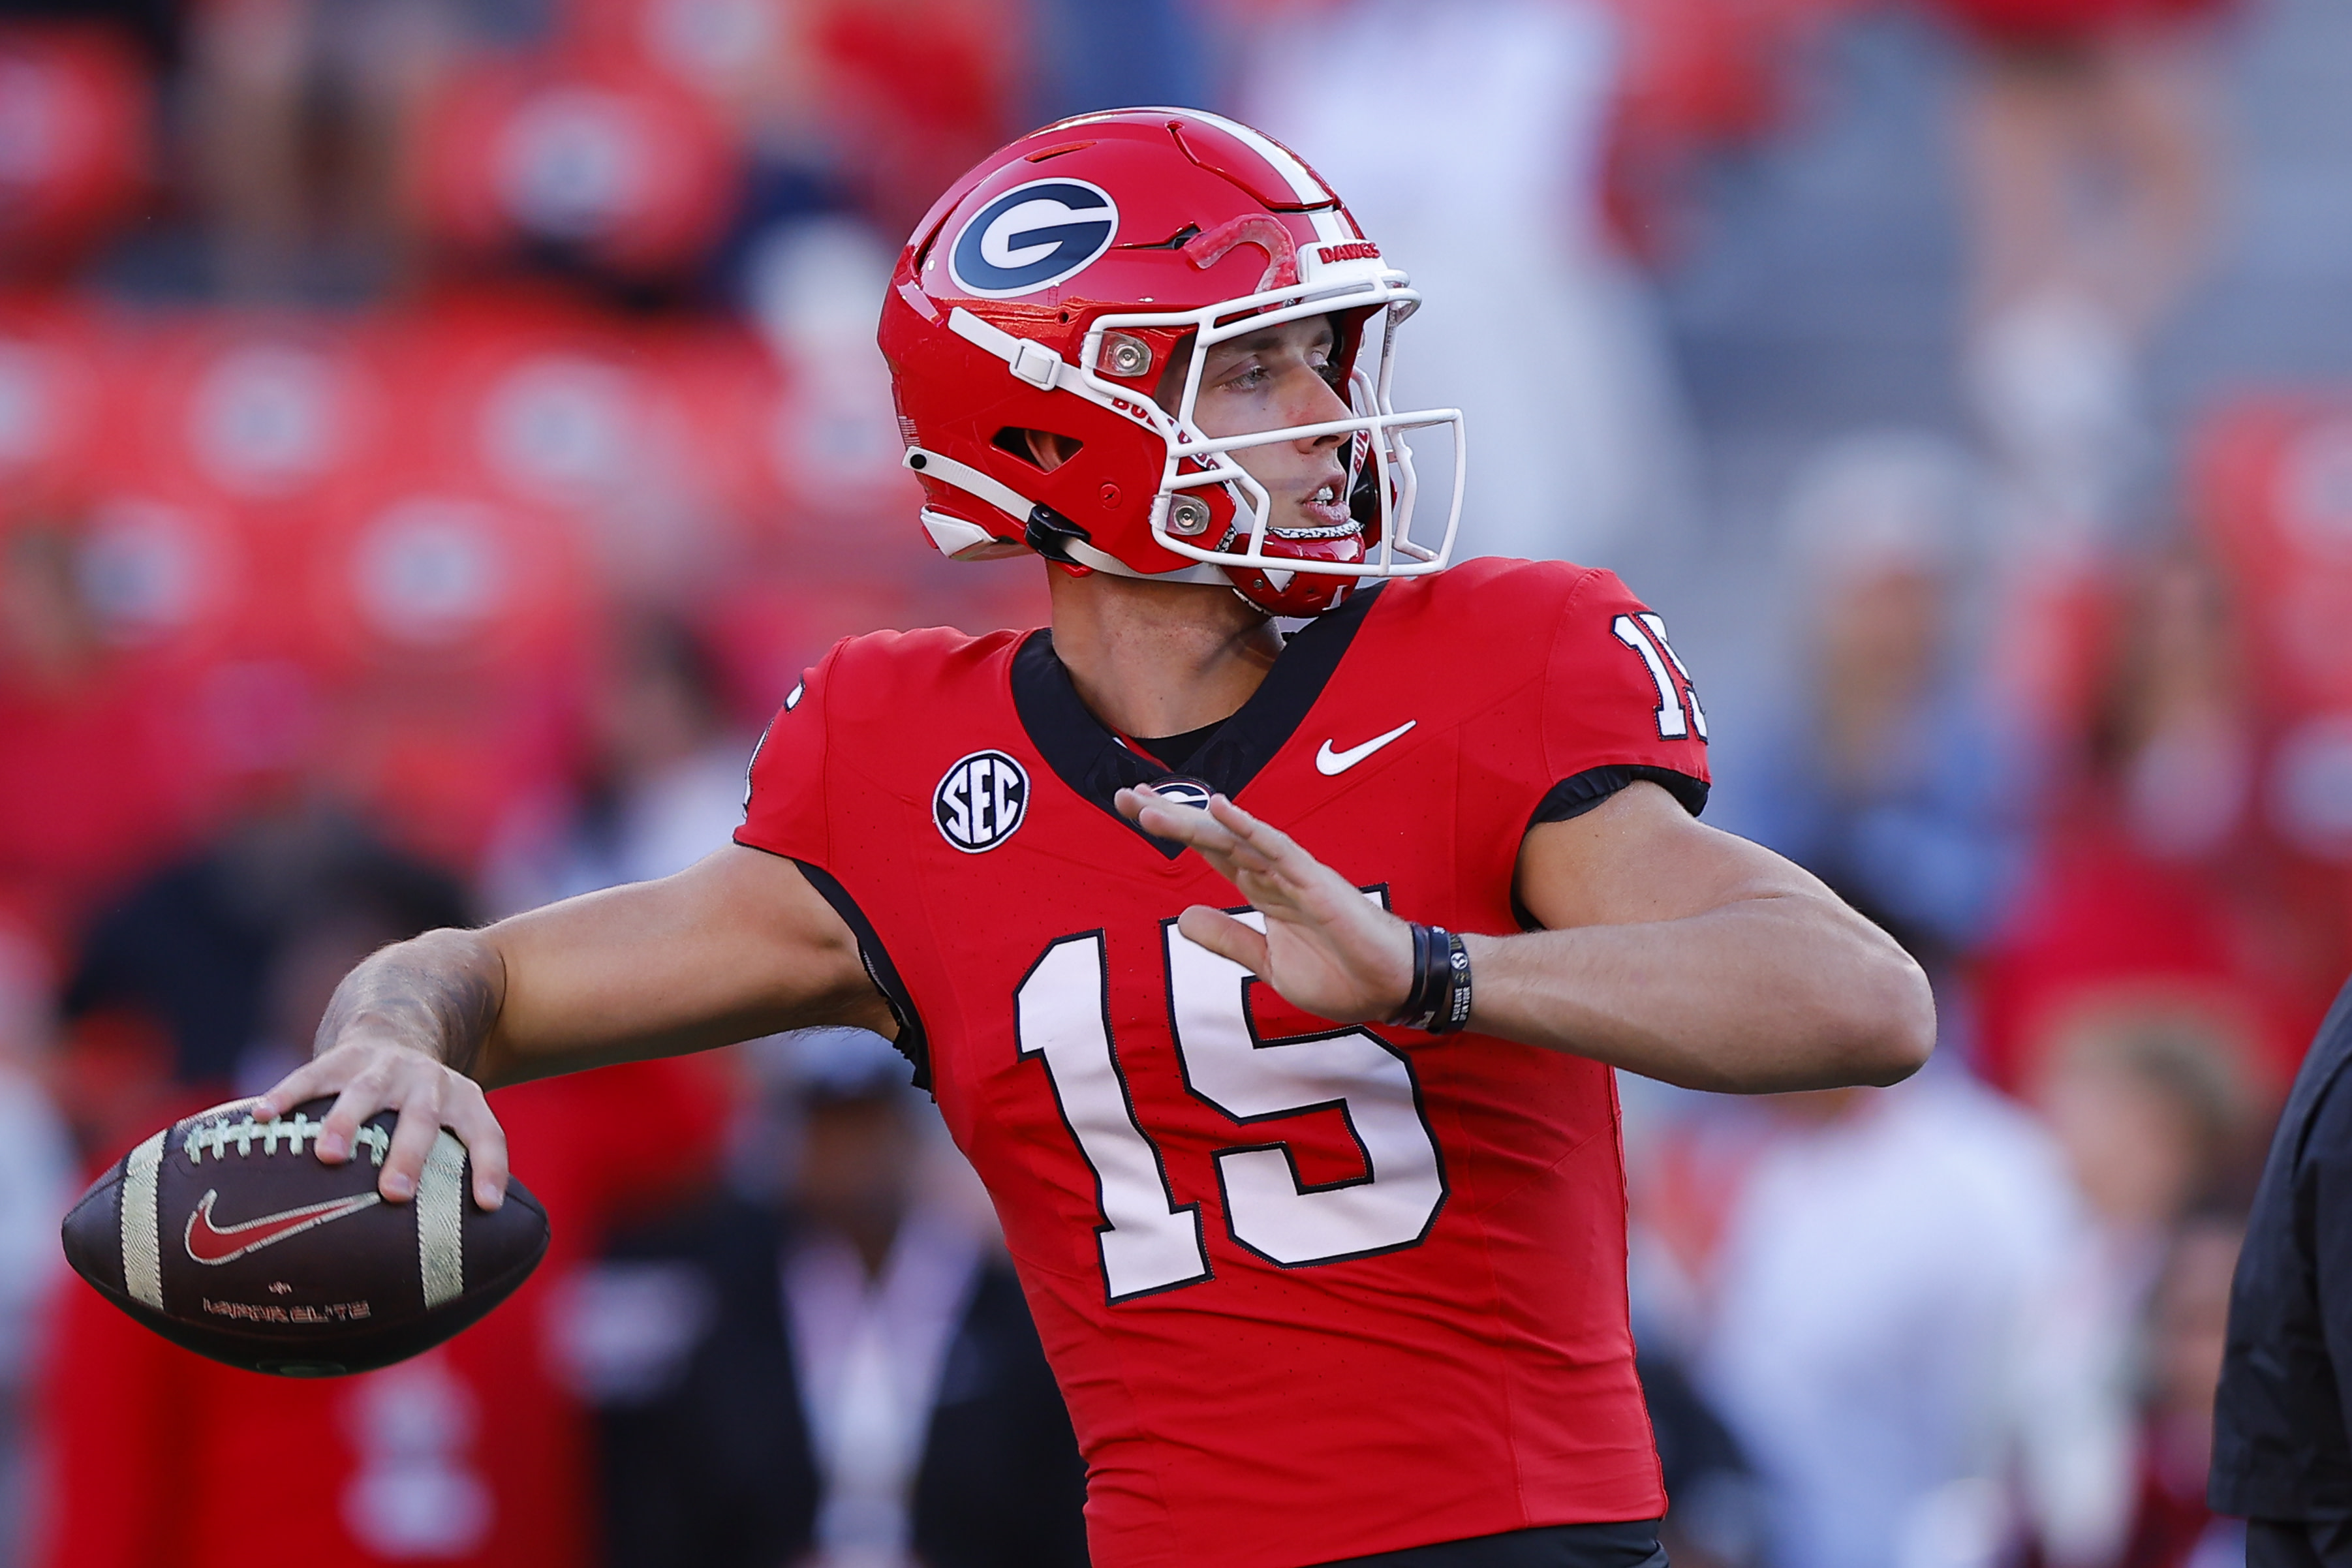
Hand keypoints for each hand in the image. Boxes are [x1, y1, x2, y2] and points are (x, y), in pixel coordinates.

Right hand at [253, 1034, 508, 1211]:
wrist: (400, 1032)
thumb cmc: (425, 1108)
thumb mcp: (453, 1125)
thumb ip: (451, 1179)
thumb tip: (452, 1269)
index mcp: (464, 1102)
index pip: (487, 1136)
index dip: (491, 1168)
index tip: (488, 1206)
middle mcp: (428, 1082)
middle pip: (423, 1117)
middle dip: (408, 1154)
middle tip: (394, 1193)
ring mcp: (384, 1067)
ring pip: (366, 1092)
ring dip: (347, 1123)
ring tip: (327, 1156)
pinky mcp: (342, 1058)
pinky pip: (311, 1076)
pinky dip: (286, 1096)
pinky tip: (262, 1117)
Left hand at [1116, 785, 1413, 1024]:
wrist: (1392, 990)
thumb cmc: (1341, 975)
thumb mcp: (1270, 964)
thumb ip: (1229, 939)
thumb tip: (1184, 917)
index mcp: (1262, 890)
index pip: (1209, 851)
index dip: (1173, 829)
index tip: (1131, 808)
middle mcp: (1273, 873)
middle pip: (1212, 837)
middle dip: (1169, 816)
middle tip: (1122, 795)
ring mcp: (1294, 875)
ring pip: (1236, 838)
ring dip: (1192, 822)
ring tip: (1149, 807)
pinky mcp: (1316, 883)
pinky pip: (1278, 849)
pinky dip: (1249, 828)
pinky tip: (1221, 808)